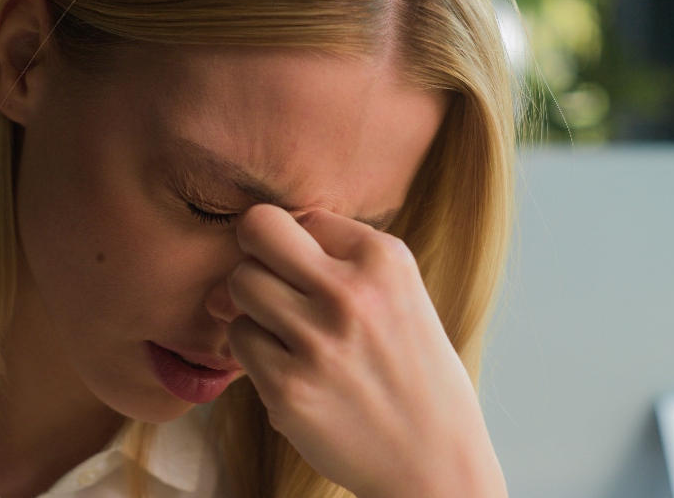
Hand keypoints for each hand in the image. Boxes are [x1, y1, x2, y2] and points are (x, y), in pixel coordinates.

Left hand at [226, 204, 506, 497]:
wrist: (434, 459)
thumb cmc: (409, 370)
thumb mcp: (397, 293)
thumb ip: (330, 259)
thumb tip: (242, 258)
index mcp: (385, 259)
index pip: (303, 215)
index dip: (300, 248)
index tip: (321, 282)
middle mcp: (352, 292)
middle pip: (258, 231)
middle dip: (257, 256)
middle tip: (278, 291)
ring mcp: (318, 340)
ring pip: (241, 285)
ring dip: (256, 308)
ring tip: (293, 337)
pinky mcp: (288, 386)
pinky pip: (239, 339)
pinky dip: (256, 354)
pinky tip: (294, 371)